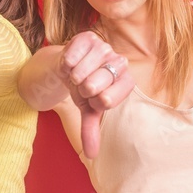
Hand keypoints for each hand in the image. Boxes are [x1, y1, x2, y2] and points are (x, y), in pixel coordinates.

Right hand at [60, 32, 134, 158]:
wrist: (68, 68)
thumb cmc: (83, 89)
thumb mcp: (87, 110)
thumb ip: (91, 130)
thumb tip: (91, 155)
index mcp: (125, 82)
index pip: (108, 100)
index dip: (93, 102)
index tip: (93, 98)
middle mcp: (120, 62)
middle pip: (94, 85)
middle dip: (81, 89)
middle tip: (83, 85)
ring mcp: (105, 48)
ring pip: (81, 71)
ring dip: (72, 76)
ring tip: (76, 74)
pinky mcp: (89, 37)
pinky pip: (72, 55)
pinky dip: (66, 63)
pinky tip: (70, 62)